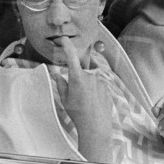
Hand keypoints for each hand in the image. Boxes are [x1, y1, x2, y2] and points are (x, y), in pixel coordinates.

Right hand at [57, 35, 111, 162]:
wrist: (96, 125)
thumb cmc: (77, 113)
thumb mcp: (65, 99)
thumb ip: (60, 83)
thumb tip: (56, 73)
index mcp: (77, 77)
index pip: (71, 56)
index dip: (67, 45)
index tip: (63, 38)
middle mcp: (90, 75)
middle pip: (81, 72)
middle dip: (77, 80)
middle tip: (76, 95)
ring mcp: (100, 80)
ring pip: (90, 79)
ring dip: (86, 86)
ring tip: (85, 102)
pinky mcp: (107, 86)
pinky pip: (98, 85)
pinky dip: (94, 91)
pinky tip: (93, 103)